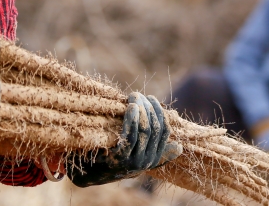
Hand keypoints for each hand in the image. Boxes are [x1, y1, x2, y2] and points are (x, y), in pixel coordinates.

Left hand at [67, 92, 182, 186]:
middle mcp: (146, 162)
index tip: (151, 98)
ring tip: (135, 96)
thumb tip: (179, 147)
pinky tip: (130, 106)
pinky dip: (132, 118)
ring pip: (144, 130)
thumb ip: (157, 152)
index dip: (160, 113)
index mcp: (153, 159)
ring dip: (141, 109)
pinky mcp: (120, 158)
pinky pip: (130, 135)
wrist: (89, 173)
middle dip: (149, 108)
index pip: (165, 132)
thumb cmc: (114, 160)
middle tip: (141, 95)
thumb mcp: (138, 156)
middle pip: (155, 128)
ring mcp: (133, 160)